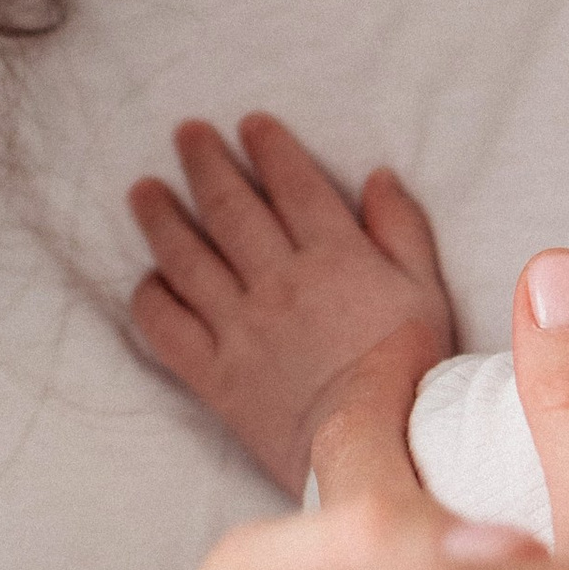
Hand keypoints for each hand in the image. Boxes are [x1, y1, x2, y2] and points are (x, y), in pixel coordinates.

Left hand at [128, 113, 456, 496]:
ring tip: (142, 191)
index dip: (269, 149)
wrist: (372, 445)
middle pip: (230, 209)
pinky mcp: (215, 373)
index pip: (293, 185)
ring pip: (187, 258)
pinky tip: (147, 279)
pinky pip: (168, 328)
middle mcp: (278, 281)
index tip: (249, 124)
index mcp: (333, 256)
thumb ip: (402, 229)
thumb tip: (378, 176)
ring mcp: (240, 327)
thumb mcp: (426, 290)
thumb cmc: (410, 370)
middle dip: (205, 164)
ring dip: (161, 219)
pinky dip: (151, 299)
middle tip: (185, 134)